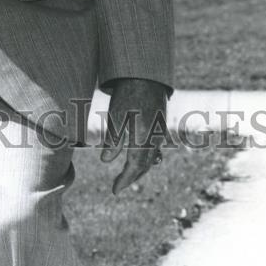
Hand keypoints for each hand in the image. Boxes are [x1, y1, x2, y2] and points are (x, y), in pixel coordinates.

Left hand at [100, 78, 167, 194]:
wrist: (146, 75)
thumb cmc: (127, 94)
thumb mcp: (116, 115)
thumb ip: (113, 140)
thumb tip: (105, 161)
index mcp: (143, 137)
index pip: (135, 166)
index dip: (125, 180)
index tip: (115, 190)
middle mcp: (154, 137)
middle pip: (145, 165)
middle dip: (132, 177)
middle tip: (118, 186)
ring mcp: (159, 131)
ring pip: (151, 157)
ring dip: (140, 168)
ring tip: (127, 175)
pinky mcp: (160, 125)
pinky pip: (155, 148)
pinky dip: (147, 157)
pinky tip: (140, 157)